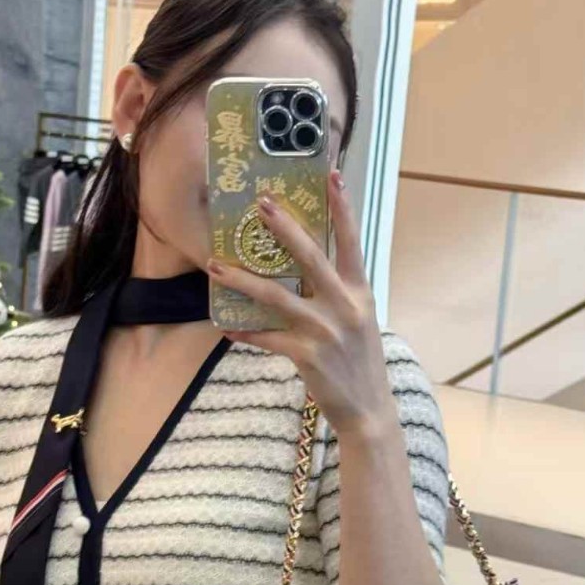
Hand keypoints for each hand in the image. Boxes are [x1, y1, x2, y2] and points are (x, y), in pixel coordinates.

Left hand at [207, 169, 395, 436]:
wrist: (368, 411)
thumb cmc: (360, 363)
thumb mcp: (359, 322)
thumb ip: (337, 295)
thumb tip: (305, 274)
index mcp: (359, 293)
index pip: (351, 241)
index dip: (342, 207)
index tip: (331, 173)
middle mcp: (344, 306)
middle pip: (310, 257)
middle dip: (284, 227)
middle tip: (260, 204)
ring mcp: (325, 330)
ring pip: (276, 296)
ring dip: (242, 280)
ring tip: (216, 266)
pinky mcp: (306, 355)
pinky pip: (267, 337)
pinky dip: (245, 331)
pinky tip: (226, 326)